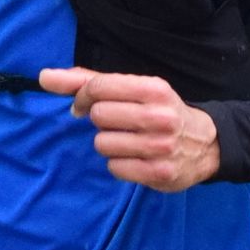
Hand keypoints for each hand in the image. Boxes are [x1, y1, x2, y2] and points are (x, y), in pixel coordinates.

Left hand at [39, 67, 220, 191]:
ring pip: (103, 144)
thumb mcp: (133, 89)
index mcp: (154, 89)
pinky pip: (114, 168)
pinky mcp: (159, 173)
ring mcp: (160, 146)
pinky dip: (119, 164)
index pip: (99, 87)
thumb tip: (44, 77)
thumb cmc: (160, 111)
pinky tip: (135, 159)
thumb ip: (87, 81)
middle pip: (98, 116)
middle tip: (117, 124)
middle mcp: (159, 116)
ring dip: (108, 144)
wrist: (206, 144)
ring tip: (128, 142)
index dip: (83, 97)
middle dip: (100, 121)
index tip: (86, 104)